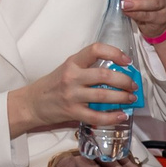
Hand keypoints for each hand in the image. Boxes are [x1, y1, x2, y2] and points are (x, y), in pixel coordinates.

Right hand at [8, 44, 138, 136]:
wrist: (32, 103)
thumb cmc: (54, 85)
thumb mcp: (68, 69)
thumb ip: (88, 68)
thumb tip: (119, 72)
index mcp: (72, 62)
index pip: (95, 49)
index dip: (115, 53)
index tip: (127, 61)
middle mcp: (72, 77)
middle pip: (104, 75)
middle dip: (124, 80)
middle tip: (133, 85)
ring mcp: (72, 95)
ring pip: (103, 96)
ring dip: (122, 97)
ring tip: (131, 98)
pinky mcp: (72, 112)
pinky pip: (96, 116)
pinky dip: (112, 117)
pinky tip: (122, 115)